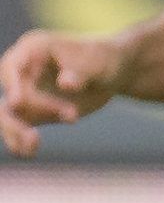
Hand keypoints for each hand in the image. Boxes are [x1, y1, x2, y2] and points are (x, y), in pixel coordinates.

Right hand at [0, 30, 128, 155]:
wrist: (114, 72)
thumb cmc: (104, 60)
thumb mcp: (97, 63)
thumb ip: (80, 73)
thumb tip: (65, 84)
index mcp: (33, 49)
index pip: (11, 66)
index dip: (11, 84)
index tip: (18, 102)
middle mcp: (23, 71)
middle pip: (11, 94)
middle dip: (31, 110)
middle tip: (63, 120)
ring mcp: (26, 92)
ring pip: (8, 114)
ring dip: (16, 131)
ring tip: (34, 144)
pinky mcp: (35, 111)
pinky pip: (20, 127)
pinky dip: (20, 141)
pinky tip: (27, 153)